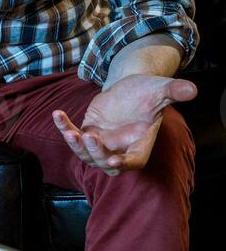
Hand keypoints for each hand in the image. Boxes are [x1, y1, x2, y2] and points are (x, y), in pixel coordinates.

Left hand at [52, 74, 196, 175]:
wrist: (129, 87)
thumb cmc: (147, 91)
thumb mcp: (160, 89)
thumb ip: (174, 91)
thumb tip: (192, 89)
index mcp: (140, 143)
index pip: (134, 160)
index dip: (124, 162)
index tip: (115, 160)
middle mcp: (120, 147)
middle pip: (106, 163)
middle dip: (96, 154)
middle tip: (89, 138)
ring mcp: (102, 142)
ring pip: (87, 155)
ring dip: (76, 147)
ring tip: (68, 132)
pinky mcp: (88, 132)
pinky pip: (73, 136)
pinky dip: (63, 128)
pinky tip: (57, 114)